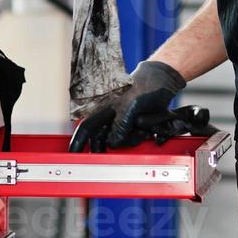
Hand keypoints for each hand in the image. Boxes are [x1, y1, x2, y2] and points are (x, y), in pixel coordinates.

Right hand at [67, 60, 186, 151]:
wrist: (164, 83)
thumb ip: (120, 125)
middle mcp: (112, 119)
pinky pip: (133, 141)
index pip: (87, 128)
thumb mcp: (131, 105)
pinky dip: (140, 139)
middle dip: (111, 147)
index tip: (73, 155)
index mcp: (105, 110)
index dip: (78, 142)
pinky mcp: (135, 128)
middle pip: (102, 140)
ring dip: (131, 140)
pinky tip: (147, 130)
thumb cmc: (145, 87)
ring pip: (119, 143)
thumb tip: (113, 143)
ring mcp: (124, 124)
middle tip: (116, 153)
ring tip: (142, 129)